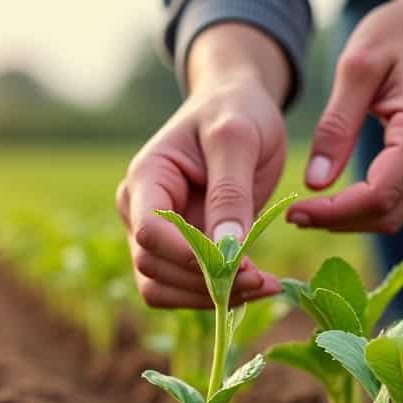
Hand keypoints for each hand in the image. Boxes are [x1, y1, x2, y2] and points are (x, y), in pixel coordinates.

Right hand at [116, 23, 289, 307]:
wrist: (237, 106)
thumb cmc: (235, 111)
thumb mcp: (238, 139)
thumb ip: (230, 192)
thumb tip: (227, 249)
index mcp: (146, 178)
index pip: (148, 232)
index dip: (186, 256)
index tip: (239, 262)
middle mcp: (138, 210)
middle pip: (153, 267)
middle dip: (205, 281)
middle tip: (263, 280)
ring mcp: (156, 233)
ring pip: (162, 287)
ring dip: (209, 296)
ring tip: (263, 285)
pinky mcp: (178, 249)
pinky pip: (183, 288)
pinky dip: (215, 294)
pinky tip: (254, 284)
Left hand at [287, 0, 402, 233]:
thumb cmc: (400, 36)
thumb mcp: (357, 67)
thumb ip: (336, 125)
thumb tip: (315, 184)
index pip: (379, 195)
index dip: (334, 213)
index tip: (294, 211)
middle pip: (388, 215)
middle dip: (338, 221)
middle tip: (293, 214)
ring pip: (397, 217)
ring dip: (352, 221)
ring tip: (309, 210)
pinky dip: (369, 209)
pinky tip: (337, 200)